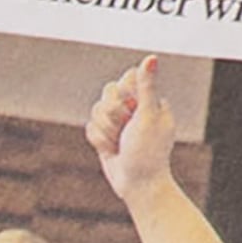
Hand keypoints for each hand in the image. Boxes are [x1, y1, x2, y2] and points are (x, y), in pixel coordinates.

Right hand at [87, 58, 179, 204]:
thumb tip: (152, 57)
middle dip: (112, 115)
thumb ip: (146, 86)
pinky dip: (99, 140)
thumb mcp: (148, 115)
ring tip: (119, 144)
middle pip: (107, 93)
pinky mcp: (106, 135)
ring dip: (106, 130)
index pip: (125, 79)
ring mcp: (119, 122)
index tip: (132, 110)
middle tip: (126, 130)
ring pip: (96, 110)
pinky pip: (90, 127)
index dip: (123, 95)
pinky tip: (112, 151)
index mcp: (149, 100)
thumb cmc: (148, 151)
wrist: (138, 185)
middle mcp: (134, 108)